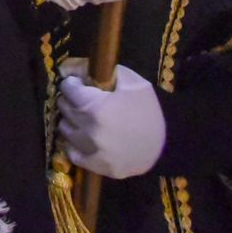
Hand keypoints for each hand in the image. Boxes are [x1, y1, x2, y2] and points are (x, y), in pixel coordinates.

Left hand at [58, 58, 165, 178]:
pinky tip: (86, 137)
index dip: (74, 83)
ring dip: (71, 120)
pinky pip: (70, 151)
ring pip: (64, 128)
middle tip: (85, 101)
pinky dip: (74, 143)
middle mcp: (87, 129)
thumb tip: (67, 67)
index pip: (67, 88)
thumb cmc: (148, 110)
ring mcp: (89, 149)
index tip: (81, 85)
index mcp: (95, 106)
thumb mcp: (131, 81)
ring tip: (86, 119)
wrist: (168, 146)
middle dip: (72, 100)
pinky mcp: (93, 166)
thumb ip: (99, 69)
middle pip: (64, 107)